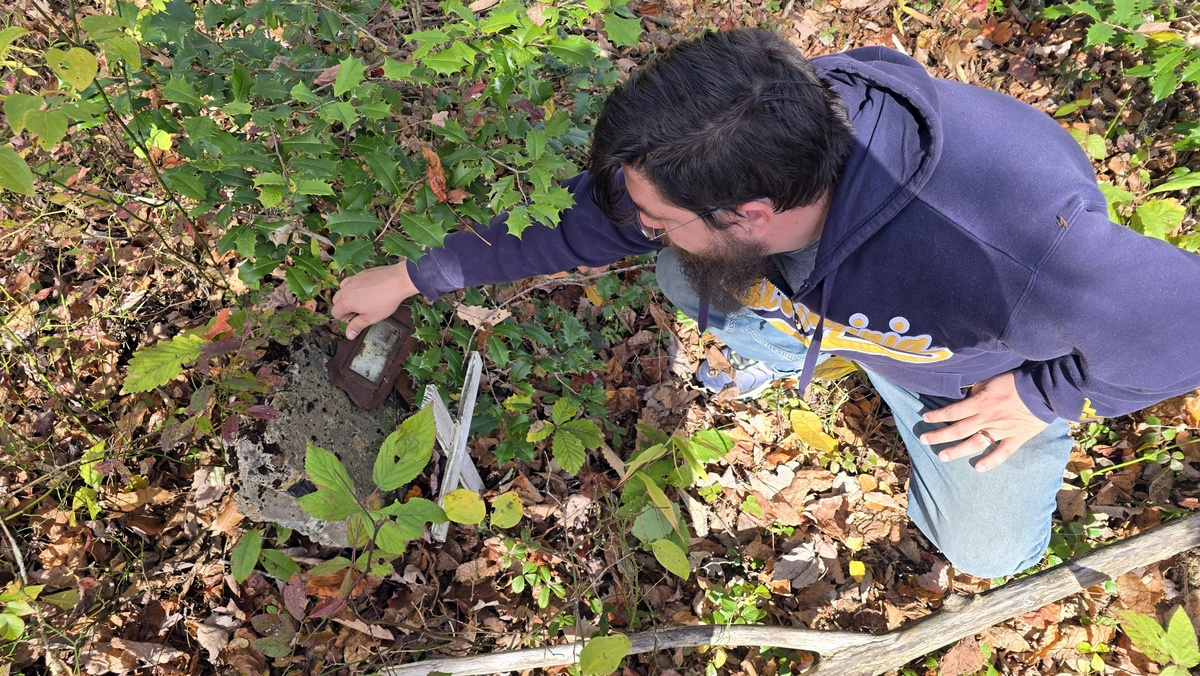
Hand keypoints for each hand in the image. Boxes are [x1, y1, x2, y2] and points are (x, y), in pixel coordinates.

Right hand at [331, 263, 417, 338]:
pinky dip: (354, 287)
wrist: (397, 281)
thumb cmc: (385, 300)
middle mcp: (346, 289)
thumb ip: (357, 326)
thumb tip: (349, 335)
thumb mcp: (371, 318)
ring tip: (362, 301)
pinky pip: (351, 281)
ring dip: (348, 296)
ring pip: (342, 289)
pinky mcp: (360, 273)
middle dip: (344, 307)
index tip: (355, 319)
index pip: (335, 312)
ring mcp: (352, 279)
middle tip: (359, 311)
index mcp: (346, 302)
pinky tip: (367, 290)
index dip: (344, 319)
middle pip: (336, 301)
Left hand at [918, 371, 1049, 472]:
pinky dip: (991, 462)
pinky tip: (978, 468)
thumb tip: (966, 401)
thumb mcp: (990, 381)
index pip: (952, 411)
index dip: (937, 415)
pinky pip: (1002, 453)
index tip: (925, 418)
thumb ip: (976, 393)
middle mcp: (986, 419)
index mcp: (979, 403)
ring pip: (975, 443)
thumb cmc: (1016, 382)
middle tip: (924, 440)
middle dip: (939, 435)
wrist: (1043, 390)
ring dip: (957, 451)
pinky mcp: (1015, 438)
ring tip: (942, 456)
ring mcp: (1000, 430)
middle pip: (958, 429)